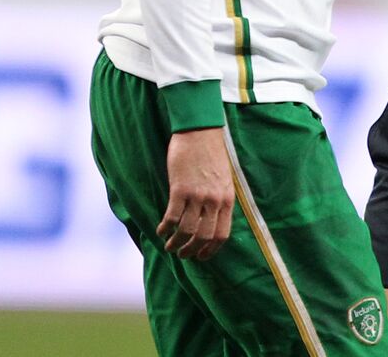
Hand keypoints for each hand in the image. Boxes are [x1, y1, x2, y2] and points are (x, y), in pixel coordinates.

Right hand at [157, 127, 233, 260]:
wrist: (200, 131)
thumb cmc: (211, 154)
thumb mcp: (224, 179)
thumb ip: (219, 199)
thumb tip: (211, 221)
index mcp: (227, 199)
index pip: (222, 234)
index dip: (210, 250)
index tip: (201, 256)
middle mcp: (214, 200)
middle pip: (204, 237)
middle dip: (191, 251)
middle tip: (182, 255)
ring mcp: (198, 196)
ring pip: (187, 231)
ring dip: (176, 243)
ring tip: (169, 246)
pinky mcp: (180, 189)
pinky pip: (172, 217)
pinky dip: (165, 228)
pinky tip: (160, 230)